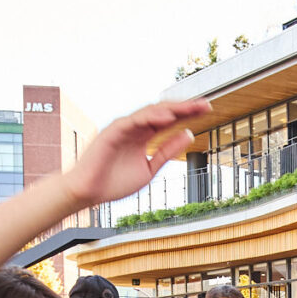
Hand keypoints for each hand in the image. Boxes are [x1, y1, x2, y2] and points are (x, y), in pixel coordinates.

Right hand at [63, 101, 210, 212]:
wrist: (88, 193)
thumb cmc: (114, 182)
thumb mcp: (150, 168)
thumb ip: (167, 151)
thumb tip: (189, 134)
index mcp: (144, 136)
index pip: (169, 120)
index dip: (187, 114)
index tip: (207, 110)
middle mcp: (135, 128)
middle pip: (163, 112)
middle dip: (184, 107)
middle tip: (205, 104)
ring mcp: (123, 128)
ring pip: (149, 112)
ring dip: (170, 109)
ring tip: (190, 107)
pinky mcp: (112, 132)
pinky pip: (133, 121)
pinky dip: (150, 117)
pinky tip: (167, 117)